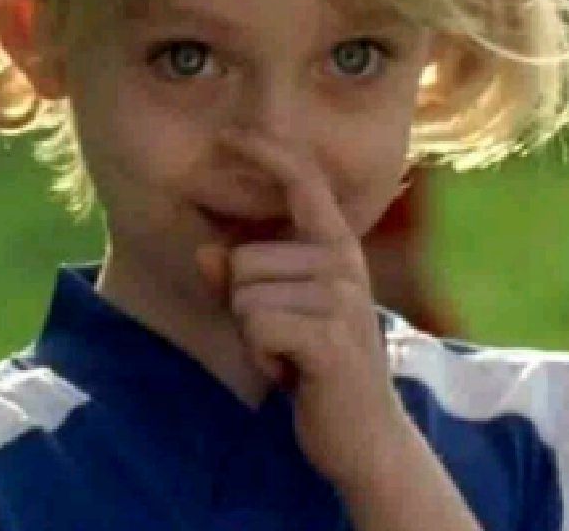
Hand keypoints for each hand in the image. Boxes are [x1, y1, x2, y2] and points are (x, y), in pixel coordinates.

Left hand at [197, 128, 404, 493]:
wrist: (363, 434)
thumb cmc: (313, 361)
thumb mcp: (274, 312)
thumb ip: (239, 279)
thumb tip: (205, 253)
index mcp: (334, 245)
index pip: (302, 182)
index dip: (266, 153)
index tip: (229, 133)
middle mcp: (342, 261)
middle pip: (243, 259)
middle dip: (245, 305)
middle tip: (284, 337)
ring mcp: (341, 297)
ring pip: (245, 294)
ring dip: (254, 334)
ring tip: (289, 353)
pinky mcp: (330, 337)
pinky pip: (256, 325)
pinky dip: (261, 354)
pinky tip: (292, 371)